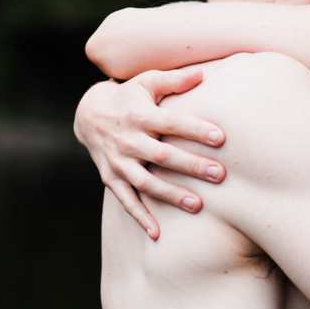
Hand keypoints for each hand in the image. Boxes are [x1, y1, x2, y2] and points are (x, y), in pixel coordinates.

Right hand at [73, 69, 226, 239]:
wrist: (89, 114)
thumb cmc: (129, 97)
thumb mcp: (146, 82)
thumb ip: (174, 80)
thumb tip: (202, 73)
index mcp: (139, 114)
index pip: (170, 122)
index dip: (194, 129)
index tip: (220, 138)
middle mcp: (127, 139)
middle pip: (162, 156)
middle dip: (190, 166)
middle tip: (219, 175)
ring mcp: (118, 161)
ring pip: (146, 182)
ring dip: (170, 194)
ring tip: (197, 205)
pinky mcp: (111, 177)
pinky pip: (126, 200)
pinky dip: (140, 217)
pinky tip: (157, 234)